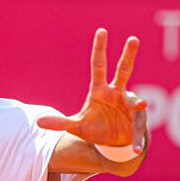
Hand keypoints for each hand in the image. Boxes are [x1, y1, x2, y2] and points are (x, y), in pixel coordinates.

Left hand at [37, 29, 147, 154]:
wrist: (113, 144)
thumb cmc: (96, 128)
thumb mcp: (77, 126)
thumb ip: (60, 123)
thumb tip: (38, 122)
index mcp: (101, 90)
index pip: (99, 66)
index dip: (99, 49)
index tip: (101, 31)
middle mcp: (117, 93)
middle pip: (124, 70)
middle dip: (128, 55)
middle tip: (133, 39)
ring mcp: (130, 106)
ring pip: (135, 101)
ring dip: (138, 103)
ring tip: (141, 105)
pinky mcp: (138, 123)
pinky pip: (138, 131)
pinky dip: (137, 141)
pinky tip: (136, 150)